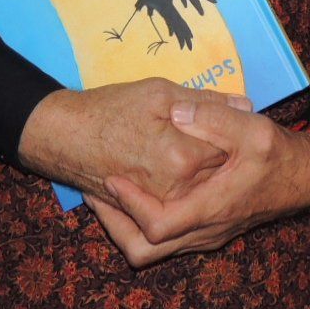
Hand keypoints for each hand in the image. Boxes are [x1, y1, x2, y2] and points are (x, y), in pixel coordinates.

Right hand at [16, 79, 250, 205]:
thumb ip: (205, 101)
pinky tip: (184, 179)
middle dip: (224, 159)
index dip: (233, 133)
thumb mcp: (159, 92)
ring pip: (200, 197)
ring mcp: (161, 208)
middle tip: (217, 139)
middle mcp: (176, 191)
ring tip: (201, 159)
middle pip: (219, 177)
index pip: (230, 148)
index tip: (231, 123)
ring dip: (207, 181)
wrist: (63, 137)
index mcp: (184, 158)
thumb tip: (245, 106)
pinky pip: (177, 214)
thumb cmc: (110, 108)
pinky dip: (186, 199)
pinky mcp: (146, 216)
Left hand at [84, 100, 309, 267]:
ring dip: (123, 224)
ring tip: (106, 193)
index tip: (112, 177)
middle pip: (142, 249)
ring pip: (150, 249)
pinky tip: (134, 192)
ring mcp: (203, 234)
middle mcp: (203, 230)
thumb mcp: (252, 127)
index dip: (129, 205)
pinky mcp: (204, 230)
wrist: (301, 178)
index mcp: (211, 208)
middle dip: (113, 224)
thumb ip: (214, 116)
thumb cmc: (277, 154)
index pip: (157, 225)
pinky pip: (163, 239)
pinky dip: (140, 221)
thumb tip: (178, 109)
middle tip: (95, 192)